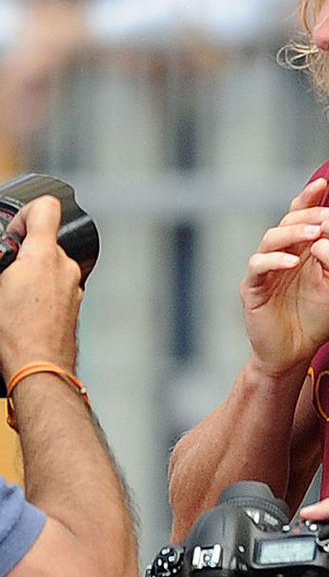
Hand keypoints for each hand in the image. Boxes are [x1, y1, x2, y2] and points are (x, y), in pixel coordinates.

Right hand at [0, 196, 81, 380]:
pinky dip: (42, 291)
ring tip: (13, 296)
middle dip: (24, 252)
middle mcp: (65, 267)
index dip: (25, 213)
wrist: (39, 369)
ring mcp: (73, 286)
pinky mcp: (74, 304)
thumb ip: (2, 261)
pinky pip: (56, 286)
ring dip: (33, 274)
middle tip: (7, 273)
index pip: (46, 208)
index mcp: (44, 255)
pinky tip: (26, 310)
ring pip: (51, 266)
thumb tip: (4, 255)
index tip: (12, 231)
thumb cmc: (15, 336)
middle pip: (46, 241)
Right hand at [240, 178, 328, 374]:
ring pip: (272, 237)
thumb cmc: (318, 319)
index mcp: (302, 248)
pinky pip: (259, 265)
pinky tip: (294, 261)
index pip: (305, 215)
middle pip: (289, 220)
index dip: (313, 197)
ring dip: (294, 232)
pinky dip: (276, 260)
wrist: (295, 354)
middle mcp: (281, 253)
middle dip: (309, 212)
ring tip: (315, 232)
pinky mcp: (252, 287)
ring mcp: (265, 269)